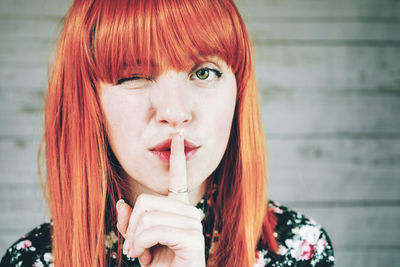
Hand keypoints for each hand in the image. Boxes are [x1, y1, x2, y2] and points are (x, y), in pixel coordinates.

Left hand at [116, 132, 205, 266]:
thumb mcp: (139, 244)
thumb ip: (131, 224)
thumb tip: (122, 203)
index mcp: (178, 211)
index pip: (179, 179)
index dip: (177, 157)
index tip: (178, 137)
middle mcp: (189, 213)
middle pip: (147, 201)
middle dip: (132, 226)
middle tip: (132, 248)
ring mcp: (193, 224)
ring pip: (149, 215)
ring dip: (135, 238)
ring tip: (137, 253)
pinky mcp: (193, 238)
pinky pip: (155, 229)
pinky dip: (140, 243)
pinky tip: (142, 256)